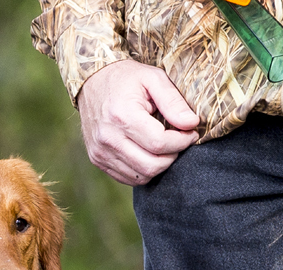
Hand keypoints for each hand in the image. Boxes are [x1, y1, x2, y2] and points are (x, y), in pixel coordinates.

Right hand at [77, 59, 199, 185]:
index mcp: (123, 116)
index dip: (181, 142)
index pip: (159, 143)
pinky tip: (149, 154)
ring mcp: (101, 152)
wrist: (91, 83)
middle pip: (151, 165)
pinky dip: (144, 171)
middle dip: (172, 156)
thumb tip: (191, 124)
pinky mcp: (98, 160)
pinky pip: (127, 178)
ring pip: (141, 176)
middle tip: (179, 142)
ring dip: (159, 166)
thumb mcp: (153, 78)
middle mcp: (109, 138)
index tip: (191, 133)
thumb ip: (173, 101)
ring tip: (164, 148)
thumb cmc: (125, 78)